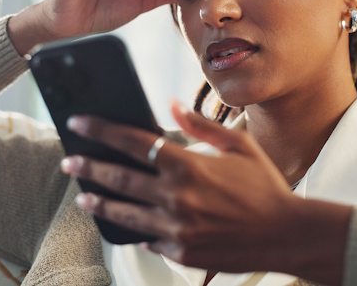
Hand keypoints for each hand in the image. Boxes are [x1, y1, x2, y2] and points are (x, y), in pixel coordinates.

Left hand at [59, 100, 327, 274]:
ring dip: (99, 203)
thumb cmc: (266, 186)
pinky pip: (149, 240)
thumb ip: (201, 125)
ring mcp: (176, 228)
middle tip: (69, 161)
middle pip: (119, 178)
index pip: (132, 141)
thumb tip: (171, 104)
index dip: (101, 130)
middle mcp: (177, 197)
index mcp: (188, 165)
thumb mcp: (239, 145)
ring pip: (124, 213)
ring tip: (83, 197)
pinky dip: (136, 230)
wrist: (287, 234)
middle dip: (88, 167)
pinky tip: (125, 224)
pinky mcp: (181, 252)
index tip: (78, 122)